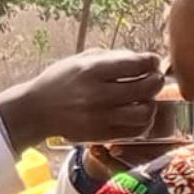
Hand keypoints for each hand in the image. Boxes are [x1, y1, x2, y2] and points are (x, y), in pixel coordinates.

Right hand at [0, 51, 165, 148]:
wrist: (36, 111)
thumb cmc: (60, 81)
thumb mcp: (80, 60)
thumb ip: (111, 58)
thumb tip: (142, 59)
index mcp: (93, 70)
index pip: (137, 64)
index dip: (151, 61)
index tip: (152, 61)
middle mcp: (98, 94)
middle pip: (146, 88)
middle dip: (156, 80)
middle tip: (154, 78)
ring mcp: (100, 117)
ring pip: (144, 113)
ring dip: (150, 103)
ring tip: (145, 98)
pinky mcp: (101, 135)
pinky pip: (134, 131)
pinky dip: (142, 122)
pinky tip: (137, 114)